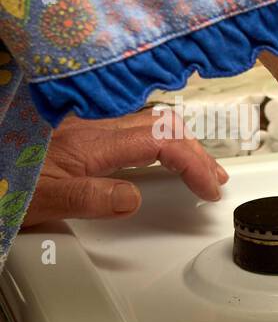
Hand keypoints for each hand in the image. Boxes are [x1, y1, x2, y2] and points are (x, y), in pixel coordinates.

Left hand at [22, 110, 227, 227]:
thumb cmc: (2, 182)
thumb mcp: (43, 202)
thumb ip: (92, 199)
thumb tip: (133, 197)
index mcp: (88, 142)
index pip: (159, 141)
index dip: (193, 163)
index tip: (208, 188)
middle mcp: (88, 125)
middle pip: (160, 124)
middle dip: (196, 151)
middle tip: (212, 179)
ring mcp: (81, 122)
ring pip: (146, 119)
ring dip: (179, 141)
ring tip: (196, 164)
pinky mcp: (73, 125)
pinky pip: (127, 122)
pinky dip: (154, 135)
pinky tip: (155, 148)